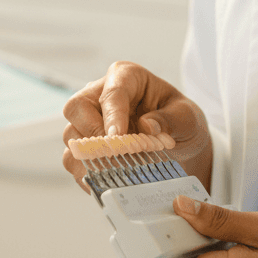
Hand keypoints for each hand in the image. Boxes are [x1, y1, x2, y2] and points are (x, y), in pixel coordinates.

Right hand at [62, 62, 212, 193]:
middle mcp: (100, 96)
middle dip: (92, 134)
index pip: (112, 92)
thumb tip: (146, 126)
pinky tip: (107, 180)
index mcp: (126, 78)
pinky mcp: (87, 147)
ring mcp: (90, 122)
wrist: (180, 145)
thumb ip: (171, 119)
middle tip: (115, 154)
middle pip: (76, 108)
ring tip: (113, 170)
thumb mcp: (187, 116)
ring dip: (88, 157)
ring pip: (70, 136)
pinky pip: (73, 160)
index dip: (113, 115)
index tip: (118, 137)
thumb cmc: (181, 121)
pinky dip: (86, 173)